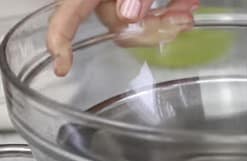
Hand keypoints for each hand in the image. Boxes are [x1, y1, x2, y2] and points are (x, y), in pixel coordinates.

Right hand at [47, 0, 198, 76]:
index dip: (59, 42)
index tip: (62, 68)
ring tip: (186, 14)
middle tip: (177, 22)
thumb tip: (129, 15)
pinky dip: (171, 8)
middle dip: (146, 30)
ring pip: (137, 20)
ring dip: (164, 22)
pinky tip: (188, 5)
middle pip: (114, 23)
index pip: (65, 16)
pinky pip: (151, 7)